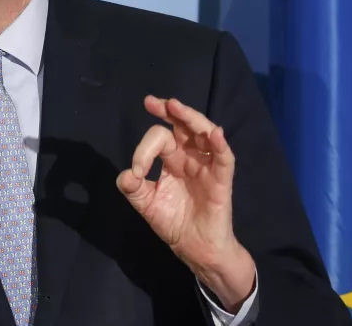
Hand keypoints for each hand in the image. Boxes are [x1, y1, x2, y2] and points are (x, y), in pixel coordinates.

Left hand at [116, 95, 254, 310]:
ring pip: (204, 134)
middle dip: (169, 111)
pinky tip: (214, 133)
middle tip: (152, 102)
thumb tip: (126, 174)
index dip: (144, 149)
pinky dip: (221, 145)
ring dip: (191, 119)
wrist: (194, 249)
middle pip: (183, 126)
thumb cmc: (174, 222)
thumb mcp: (147, 204)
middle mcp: (190, 157)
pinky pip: (224, 159)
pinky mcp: (221, 180)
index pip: (160, 139)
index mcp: (172, 159)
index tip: (137, 171)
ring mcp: (207, 166)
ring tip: (176, 107)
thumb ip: (133, 189)